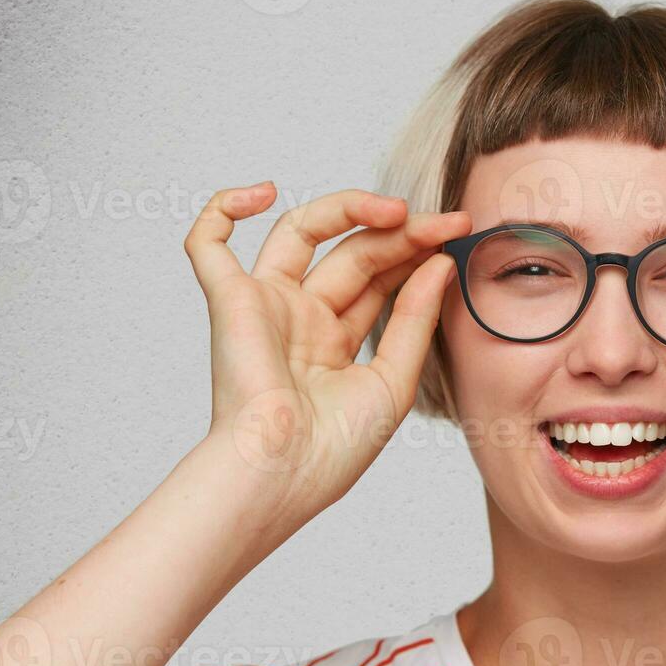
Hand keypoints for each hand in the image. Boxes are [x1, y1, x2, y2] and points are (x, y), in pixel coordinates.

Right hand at [182, 182, 470, 520]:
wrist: (283, 473)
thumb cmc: (333, 448)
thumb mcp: (394, 381)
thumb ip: (415, 319)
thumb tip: (440, 262)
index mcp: (335, 342)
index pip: (380, 279)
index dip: (417, 252)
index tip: (458, 234)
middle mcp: (300, 318)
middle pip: (353, 253)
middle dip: (402, 234)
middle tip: (446, 222)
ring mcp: (265, 306)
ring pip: (301, 232)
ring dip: (348, 209)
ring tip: (398, 210)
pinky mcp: (230, 301)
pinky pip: (207, 244)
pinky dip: (223, 208)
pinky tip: (263, 191)